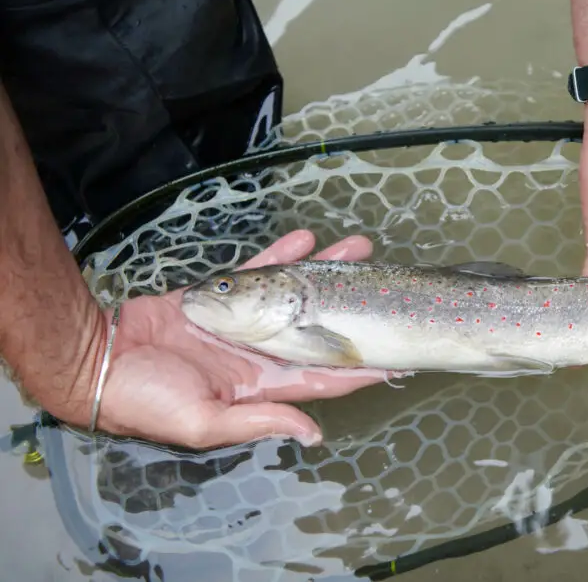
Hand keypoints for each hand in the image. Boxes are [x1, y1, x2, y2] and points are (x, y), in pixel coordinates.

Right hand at [88, 231, 390, 448]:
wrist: (100, 360)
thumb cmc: (147, 400)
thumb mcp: (205, 423)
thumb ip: (260, 422)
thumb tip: (313, 434)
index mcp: (266, 384)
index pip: (328, 375)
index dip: (364, 365)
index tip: (401, 354)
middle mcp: (264, 351)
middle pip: (322, 324)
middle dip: (355, 302)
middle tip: (385, 275)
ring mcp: (246, 320)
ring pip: (298, 290)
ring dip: (327, 269)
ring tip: (357, 246)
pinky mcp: (223, 295)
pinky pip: (260, 270)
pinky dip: (282, 255)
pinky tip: (307, 239)